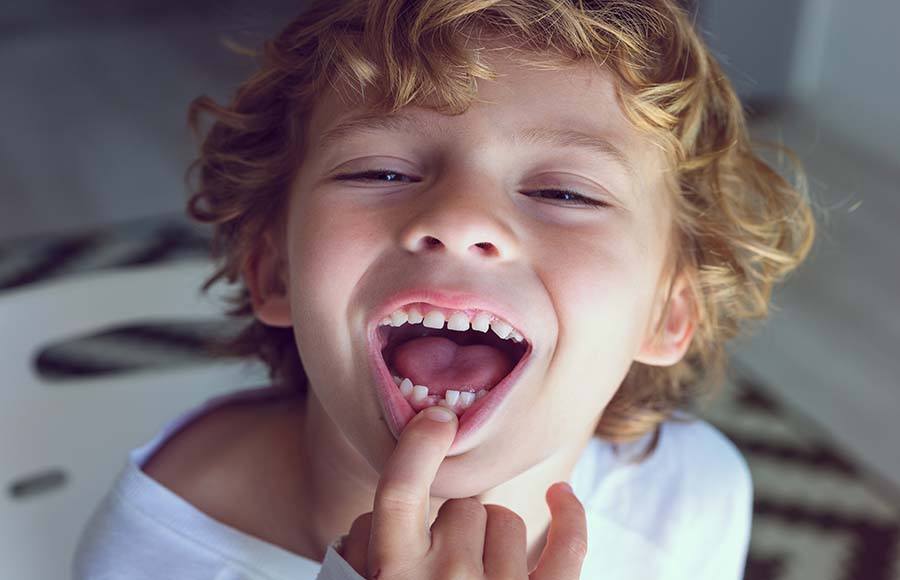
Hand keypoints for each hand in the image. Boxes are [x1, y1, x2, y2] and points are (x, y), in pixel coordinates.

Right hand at [338, 406, 587, 578]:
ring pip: (505, 521)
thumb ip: (361, 564)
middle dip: (450, 526)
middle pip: (459, 506)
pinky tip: (562, 496)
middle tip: (440, 568)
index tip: (434, 421)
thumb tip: (371, 528)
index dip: (416, 448)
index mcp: (393, 579)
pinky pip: (568, 544)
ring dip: (492, 539)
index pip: (398, 493)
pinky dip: (570, 514)